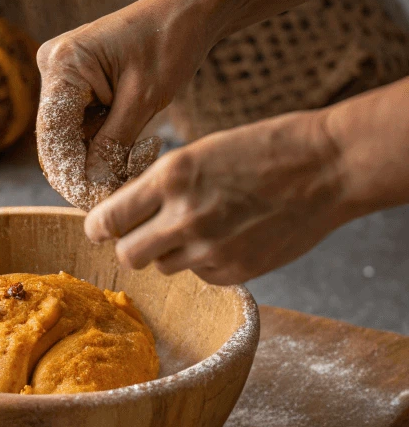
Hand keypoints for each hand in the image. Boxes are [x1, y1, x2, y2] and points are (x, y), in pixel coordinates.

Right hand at [36, 0, 216, 207]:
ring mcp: (61, 77)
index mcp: (63, 64)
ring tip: (139, 160)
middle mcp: (52, 68)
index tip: (99, 198)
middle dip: (86, 170)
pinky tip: (136, 147)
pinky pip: (81, 129)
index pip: (53, 136)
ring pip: (69, 140)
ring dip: (99, 160)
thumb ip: (112, 145)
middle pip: (56, 141)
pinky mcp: (75, 85)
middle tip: (124, 186)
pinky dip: (105, 146)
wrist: (190, 11)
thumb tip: (90, 188)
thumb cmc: (171, 43)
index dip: (72, 173)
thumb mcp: (144, 99)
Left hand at [83, 110, 346, 283]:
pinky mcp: (234, 271)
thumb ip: (158, 187)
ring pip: (163, 267)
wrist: (328, 168)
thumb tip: (122, 214)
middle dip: (130, 245)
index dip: (98, 228)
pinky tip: (229, 236)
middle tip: (144, 233)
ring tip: (200, 225)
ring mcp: (210, 249)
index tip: (100, 228)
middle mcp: (184, 217)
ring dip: (170, 252)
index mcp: (170, 178)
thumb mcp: (198, 153)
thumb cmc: (261, 150)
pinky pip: (199, 275)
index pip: (107, 221)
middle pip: (127, 255)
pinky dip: (204, 261)